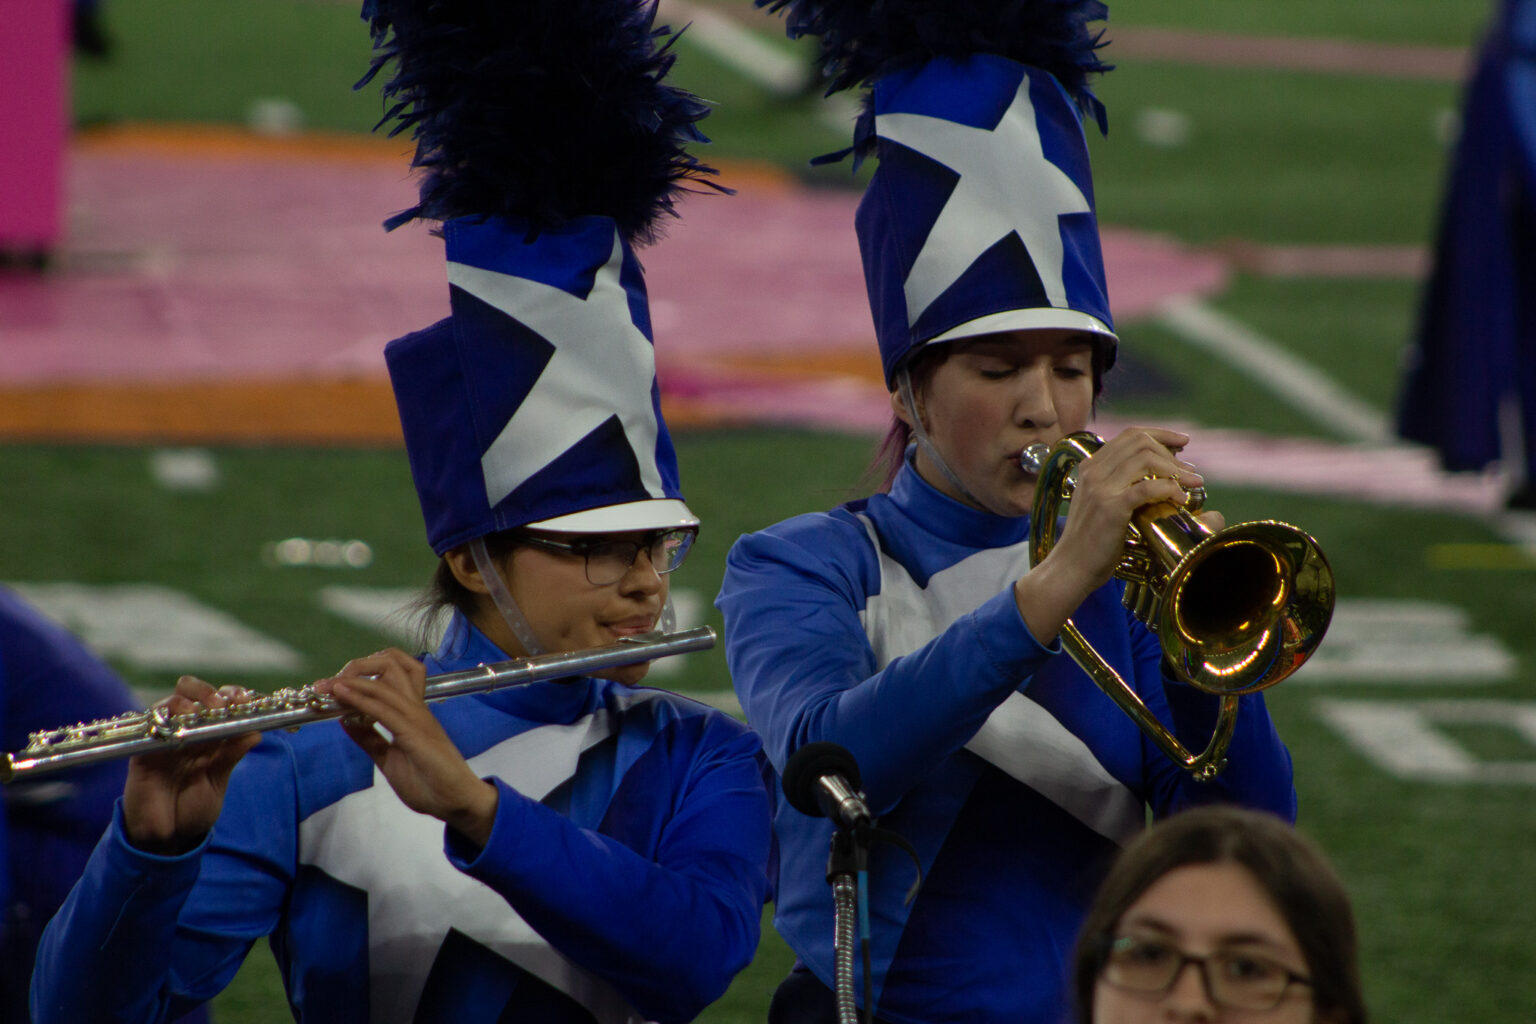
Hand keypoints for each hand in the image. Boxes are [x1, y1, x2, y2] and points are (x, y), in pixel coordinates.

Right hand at [124, 678, 260, 855]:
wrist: (167, 838)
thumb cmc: (192, 809)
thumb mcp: (217, 782)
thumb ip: (232, 756)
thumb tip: (256, 732)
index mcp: (209, 737)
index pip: (219, 704)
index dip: (232, 696)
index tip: (245, 699)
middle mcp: (186, 732)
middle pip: (192, 694)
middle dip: (208, 692)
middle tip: (221, 703)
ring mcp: (164, 739)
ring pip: (170, 703)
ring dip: (189, 700)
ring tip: (203, 711)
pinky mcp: (143, 752)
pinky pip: (150, 727)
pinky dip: (165, 720)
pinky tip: (179, 725)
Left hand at [315, 650, 498, 846]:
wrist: (456, 801)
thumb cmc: (429, 783)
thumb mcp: (389, 759)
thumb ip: (371, 739)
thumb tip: (347, 721)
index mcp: (411, 713)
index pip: (390, 677)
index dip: (360, 674)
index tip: (331, 686)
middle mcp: (415, 708)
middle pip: (392, 665)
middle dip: (358, 666)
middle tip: (332, 682)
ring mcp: (417, 717)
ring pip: (385, 682)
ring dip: (352, 680)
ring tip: (329, 685)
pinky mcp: (415, 732)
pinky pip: (384, 709)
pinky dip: (360, 698)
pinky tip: (342, 695)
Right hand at [1016, 427, 1203, 638]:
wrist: (1071, 567)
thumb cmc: (1091, 542)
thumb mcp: (1102, 504)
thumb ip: (1121, 487)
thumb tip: (1160, 479)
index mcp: (1091, 467)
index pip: (1130, 435)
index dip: (1160, 435)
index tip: (1182, 443)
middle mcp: (1094, 471)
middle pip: (1140, 442)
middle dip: (1171, 451)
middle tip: (1190, 470)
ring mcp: (1101, 488)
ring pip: (1146, 459)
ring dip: (1176, 468)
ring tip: (1193, 482)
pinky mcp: (1111, 507)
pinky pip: (1147, 487)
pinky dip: (1170, 488)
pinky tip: (1180, 498)